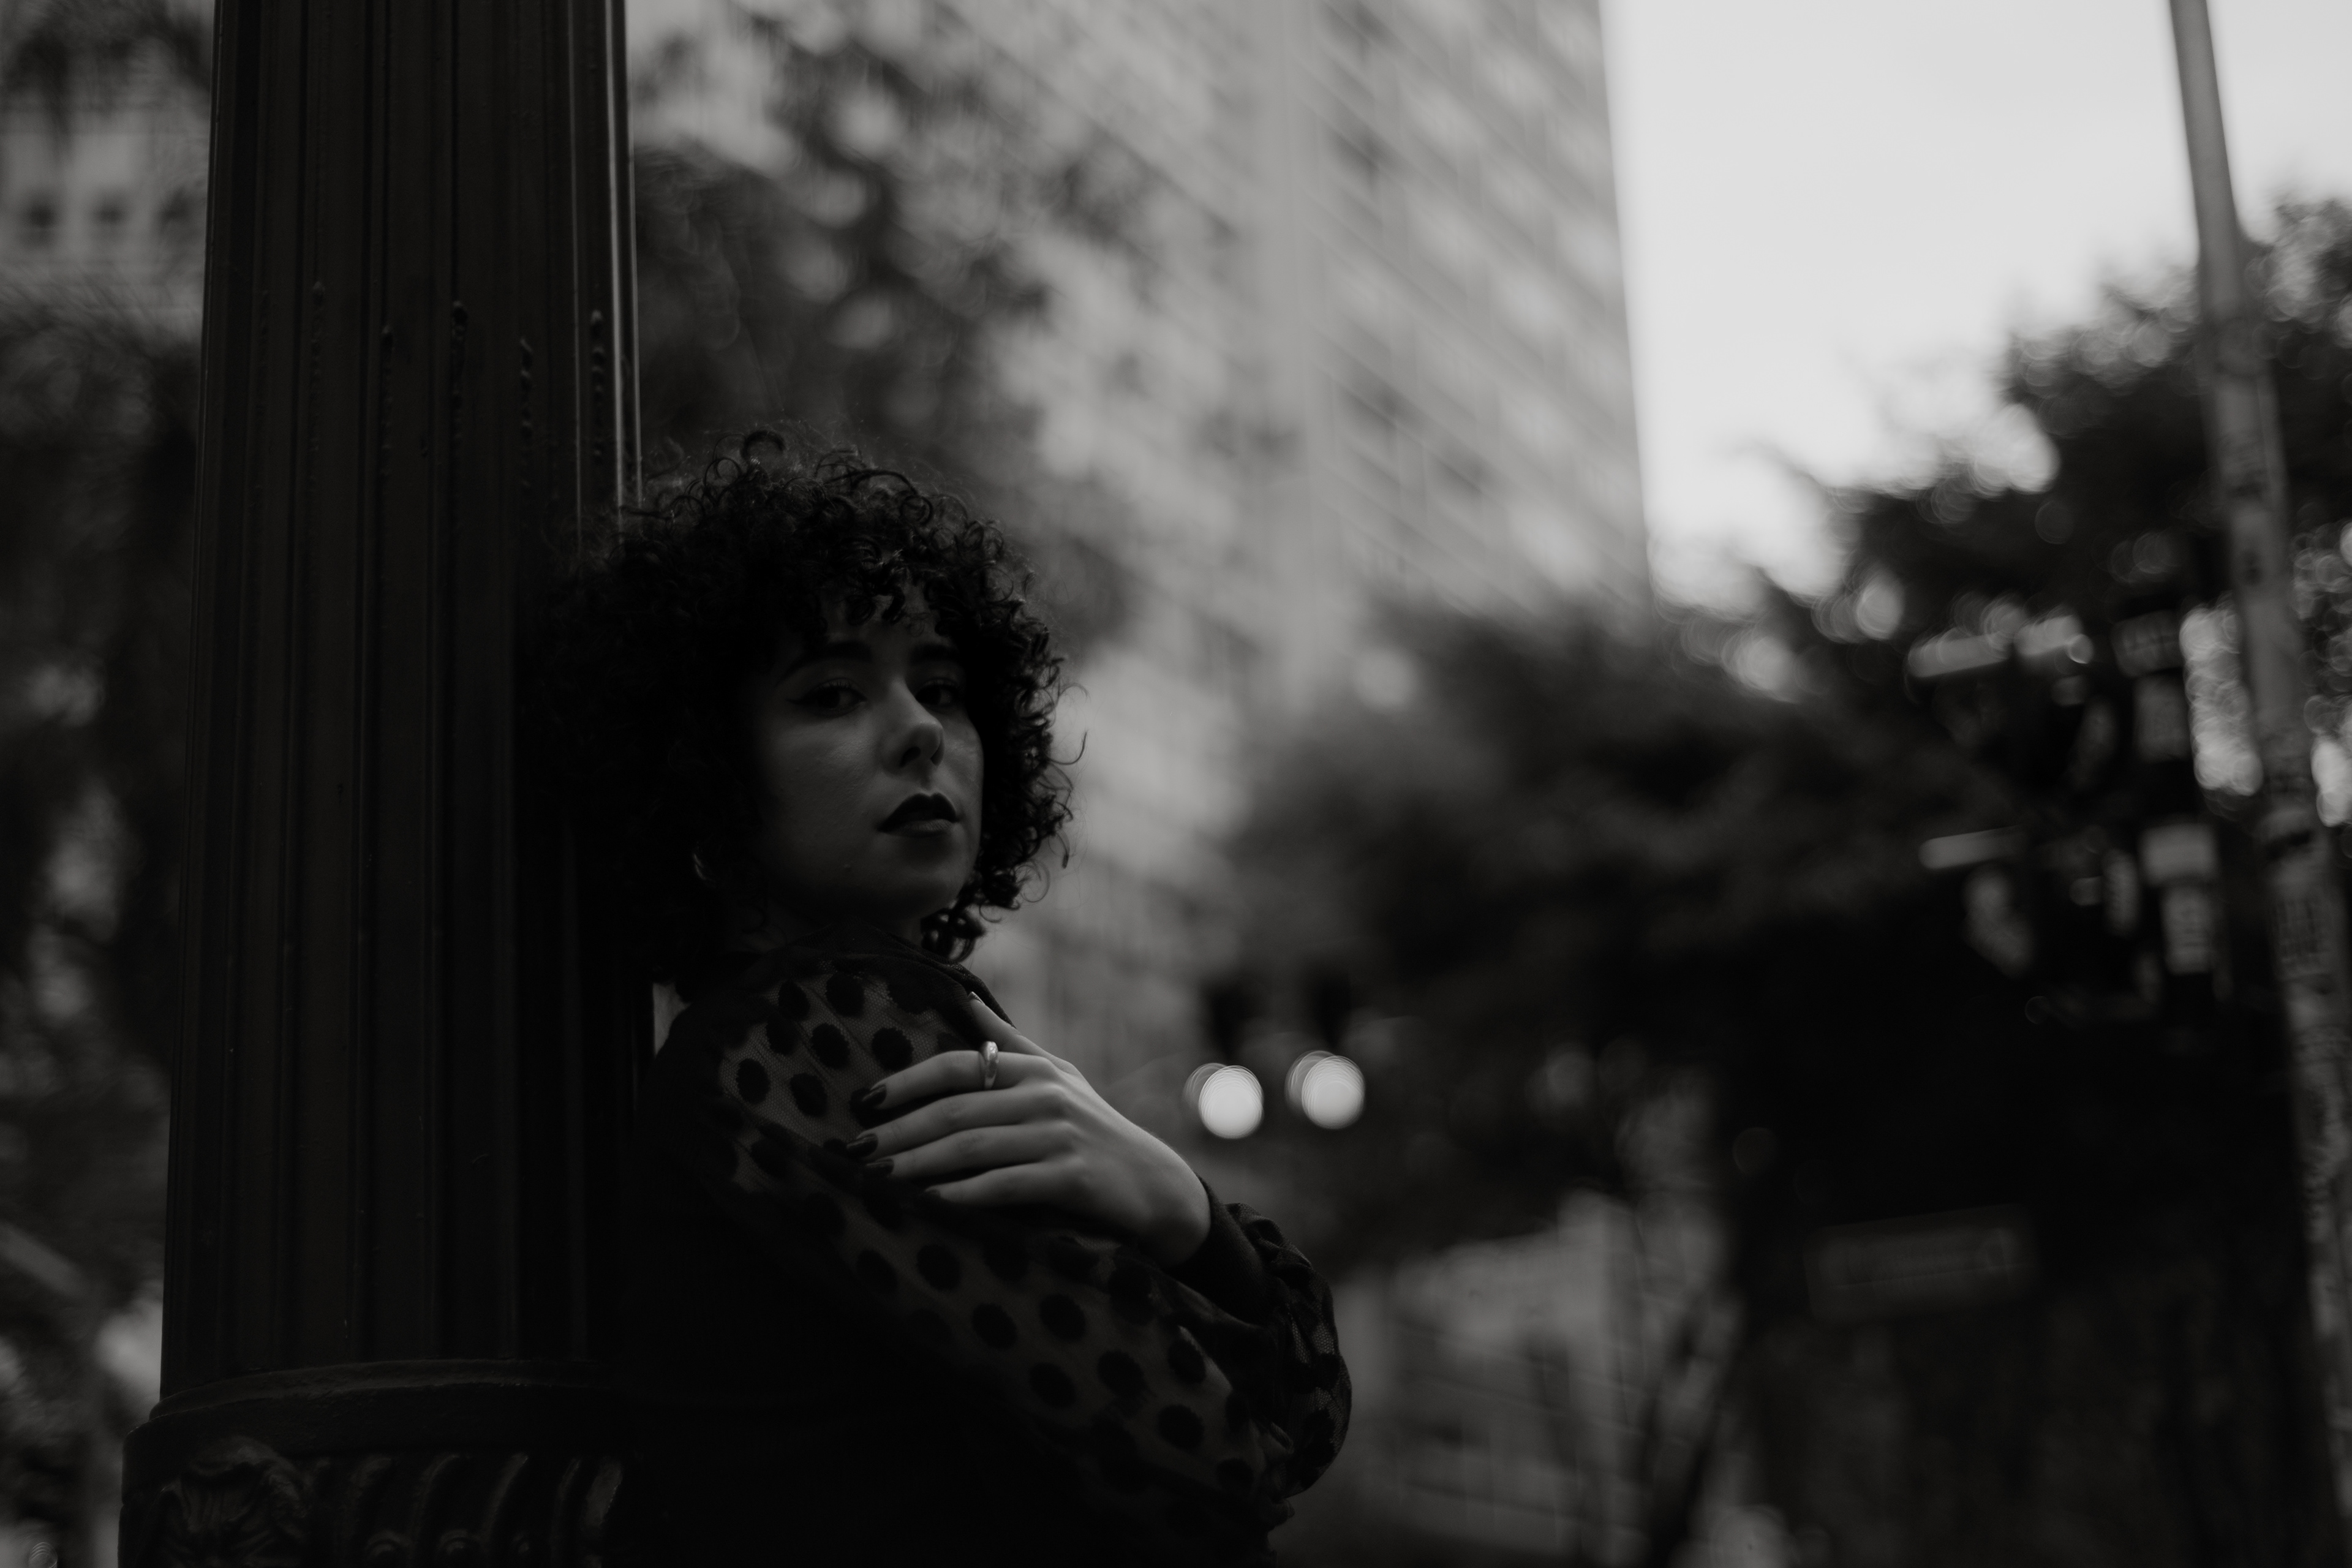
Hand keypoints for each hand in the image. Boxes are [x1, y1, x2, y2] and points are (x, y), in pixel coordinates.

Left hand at [844, 993, 1211, 1265]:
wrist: (1154, 1186)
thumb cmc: (1093, 1130)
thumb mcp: (1057, 1077)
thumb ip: (1008, 1042)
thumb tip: (963, 997)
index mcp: (1035, 1069)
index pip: (958, 1065)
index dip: (907, 1082)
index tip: (864, 1100)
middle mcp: (1045, 1095)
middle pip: (956, 1110)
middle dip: (899, 1131)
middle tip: (854, 1149)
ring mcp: (1059, 1136)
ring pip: (973, 1147)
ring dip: (918, 1165)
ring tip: (876, 1180)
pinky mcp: (1072, 1177)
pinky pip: (1006, 1185)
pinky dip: (964, 1194)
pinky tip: (931, 1205)